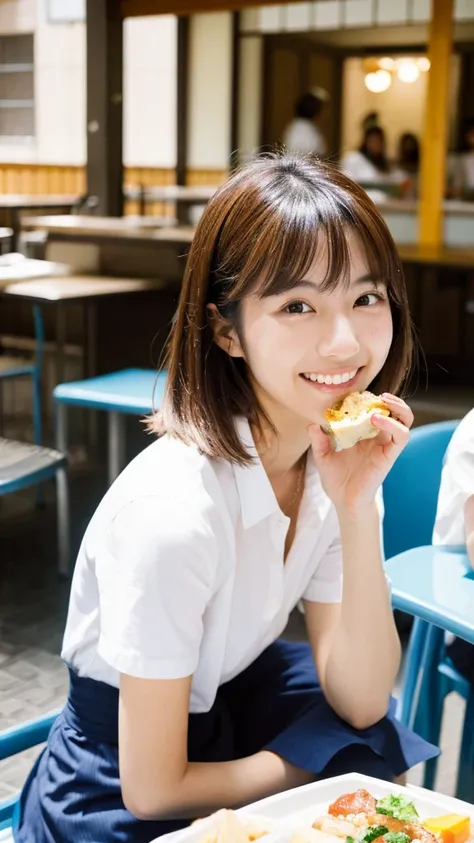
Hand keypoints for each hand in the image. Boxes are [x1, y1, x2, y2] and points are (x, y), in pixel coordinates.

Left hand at [308, 394, 412, 516]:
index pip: (375, 409)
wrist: (344, 502)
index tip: (356, 394)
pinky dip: (393, 424)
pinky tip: (376, 419)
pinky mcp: (390, 455)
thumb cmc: (336, 479)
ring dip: (397, 407)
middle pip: (396, 411)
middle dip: (391, 399)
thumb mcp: (322, 456)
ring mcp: (386, 446)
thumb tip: (312, 423)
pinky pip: (401, 436)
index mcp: (365, 434)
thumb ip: (318, 440)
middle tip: (377, 394)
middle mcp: (378, 437)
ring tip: (382, 402)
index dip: (369, 399)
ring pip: (405, 420)